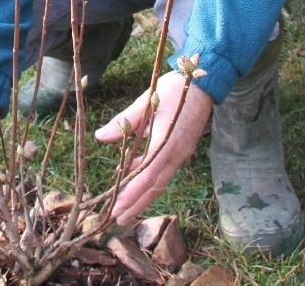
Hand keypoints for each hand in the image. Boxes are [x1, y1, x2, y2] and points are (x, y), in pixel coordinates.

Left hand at [95, 70, 212, 224]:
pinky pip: (165, 169)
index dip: (131, 196)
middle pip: (155, 186)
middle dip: (136, 204)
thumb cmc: (173, 90)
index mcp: (166, 144)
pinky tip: (135, 173)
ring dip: (143, 194)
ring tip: (125, 205)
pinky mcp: (182, 149)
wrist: (204, 84)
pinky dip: (151, 178)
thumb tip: (100, 137)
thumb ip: (124, 122)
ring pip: (160, 180)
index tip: (116, 210)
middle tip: (118, 220)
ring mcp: (181, 153)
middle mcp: (176, 154)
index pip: (146, 177)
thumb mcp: (146, 101)